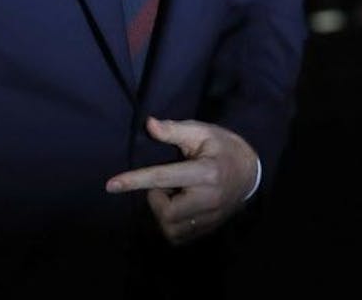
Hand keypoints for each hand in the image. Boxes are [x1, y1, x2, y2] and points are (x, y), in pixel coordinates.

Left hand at [104, 116, 257, 244]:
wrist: (250, 171)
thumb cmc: (221, 147)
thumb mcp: (201, 131)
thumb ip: (173, 130)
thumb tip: (149, 124)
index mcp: (205, 173)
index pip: (163, 178)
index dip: (134, 181)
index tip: (111, 185)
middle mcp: (210, 199)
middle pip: (167, 213)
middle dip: (155, 200)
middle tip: (163, 186)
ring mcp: (212, 217)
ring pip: (172, 229)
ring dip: (162, 213)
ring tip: (172, 195)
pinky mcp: (210, 228)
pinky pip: (180, 237)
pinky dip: (170, 224)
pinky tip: (177, 207)